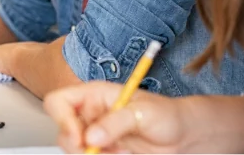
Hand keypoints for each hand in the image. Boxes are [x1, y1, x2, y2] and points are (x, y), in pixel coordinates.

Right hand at [43, 81, 187, 152]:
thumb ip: (116, 122)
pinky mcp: (104, 152)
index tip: (79, 138)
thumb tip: (91, 137)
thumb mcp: (144, 113)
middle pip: (63, 132)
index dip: (62, 119)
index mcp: (94, 95)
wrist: (184, 136)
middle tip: (98, 152)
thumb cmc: (167, 115)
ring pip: (75, 150)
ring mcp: (96, 135)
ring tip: (119, 153)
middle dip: (77, 146)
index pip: (59, 102)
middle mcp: (90, 115)